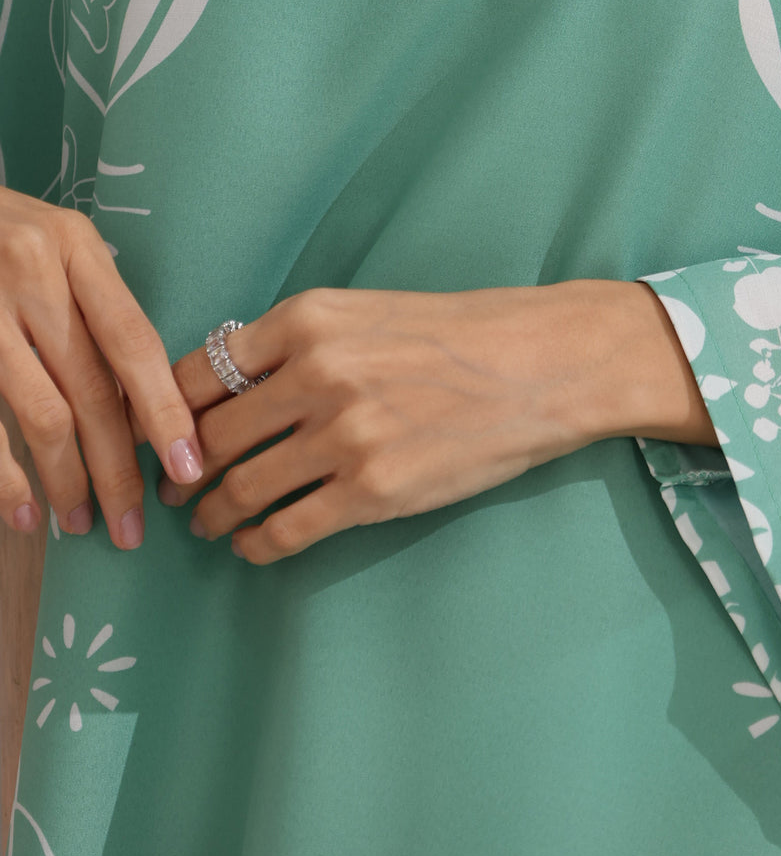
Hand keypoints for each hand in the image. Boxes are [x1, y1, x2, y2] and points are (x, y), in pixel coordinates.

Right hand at [0, 186, 203, 547]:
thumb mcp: (55, 242)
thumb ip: (96, 303)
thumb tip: (144, 398)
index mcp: (75, 247)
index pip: (134, 340)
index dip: (165, 409)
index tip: (189, 465)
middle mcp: (32, 272)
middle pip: (93, 387)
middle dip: (120, 466)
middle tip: (135, 525)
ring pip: (42, 413)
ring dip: (67, 480)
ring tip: (83, 523)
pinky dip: (5, 476)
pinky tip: (22, 512)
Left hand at [153, 279, 715, 564]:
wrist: (542, 363)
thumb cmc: (459, 332)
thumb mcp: (366, 311)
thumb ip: (298, 341)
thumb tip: (229, 381)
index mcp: (307, 320)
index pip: (198, 370)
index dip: (167, 410)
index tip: (163, 432)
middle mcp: (315, 374)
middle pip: (211, 434)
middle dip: (181, 469)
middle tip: (172, 486)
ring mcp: (343, 436)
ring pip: (241, 487)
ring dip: (211, 512)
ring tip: (204, 522)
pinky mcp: (373, 491)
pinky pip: (286, 528)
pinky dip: (256, 543)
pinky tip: (252, 544)